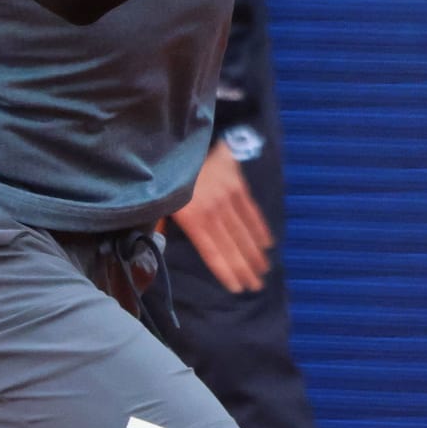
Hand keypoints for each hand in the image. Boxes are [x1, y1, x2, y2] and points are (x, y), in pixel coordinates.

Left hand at [168, 141, 272, 292]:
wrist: (184, 140)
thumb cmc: (168, 174)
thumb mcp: (160, 200)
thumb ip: (163, 223)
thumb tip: (159, 243)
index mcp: (192, 218)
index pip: (212, 251)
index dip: (226, 270)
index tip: (237, 288)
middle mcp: (213, 211)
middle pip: (231, 245)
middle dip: (245, 268)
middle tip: (256, 286)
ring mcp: (228, 197)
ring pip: (244, 231)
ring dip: (255, 253)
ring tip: (264, 270)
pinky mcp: (238, 185)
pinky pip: (251, 211)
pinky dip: (260, 228)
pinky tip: (267, 243)